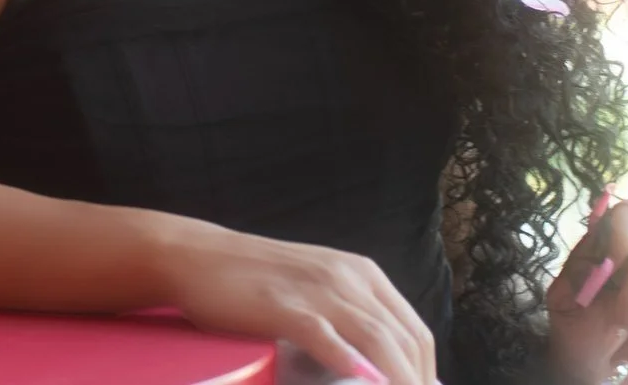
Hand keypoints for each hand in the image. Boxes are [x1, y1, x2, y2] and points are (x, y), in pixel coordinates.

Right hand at [154, 217, 438, 384]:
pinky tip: (359, 377)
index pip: (416, 332)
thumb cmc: (256, 279)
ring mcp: (317, 290)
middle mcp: (349, 278)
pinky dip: (350, 363)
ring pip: (378, 341)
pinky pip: (327, 337)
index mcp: (362, 274)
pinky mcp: (285, 306)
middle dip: (418, 383)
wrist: (198, 256)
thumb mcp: (317, 286)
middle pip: (406, 342)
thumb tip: (381, 363)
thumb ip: (350, 315)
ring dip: (396, 380)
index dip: (429, 373)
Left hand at [546, 193, 627, 381]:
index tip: (609, 265)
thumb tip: (604, 262)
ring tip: (627, 360)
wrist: (601, 375)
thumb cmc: (580, 336)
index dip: (623, 232)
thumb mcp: (565, 304)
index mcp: (611, 247)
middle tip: (614, 336)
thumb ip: (580, 276)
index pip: (627, 216)